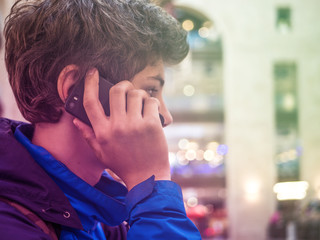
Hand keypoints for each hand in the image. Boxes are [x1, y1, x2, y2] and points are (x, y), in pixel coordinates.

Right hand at [73, 69, 170, 189]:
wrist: (146, 177)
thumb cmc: (123, 165)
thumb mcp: (101, 153)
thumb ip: (88, 135)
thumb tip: (76, 120)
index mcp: (102, 132)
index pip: (90, 102)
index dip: (89, 83)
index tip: (92, 72)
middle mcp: (117, 126)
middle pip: (116, 90)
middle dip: (122, 84)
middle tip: (126, 88)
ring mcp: (135, 125)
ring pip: (135, 93)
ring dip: (138, 94)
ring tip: (140, 102)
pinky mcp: (151, 125)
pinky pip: (151, 102)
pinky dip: (151, 103)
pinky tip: (151, 110)